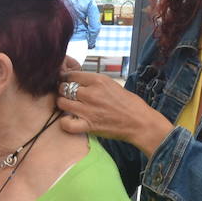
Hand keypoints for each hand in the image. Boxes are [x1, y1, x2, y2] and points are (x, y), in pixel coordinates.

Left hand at [56, 66, 172, 154]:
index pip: (71, 75)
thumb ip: (93, 83)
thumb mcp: (112, 84)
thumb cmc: (128, 103)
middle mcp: (91, 93)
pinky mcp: (88, 125)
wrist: (140, 122)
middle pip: (63, 87)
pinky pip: (66, 123)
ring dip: (62, 104)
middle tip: (67, 95)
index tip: (66, 82)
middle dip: (63, 91)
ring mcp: (88, 110)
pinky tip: (70, 120)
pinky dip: (65, 122)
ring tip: (68, 107)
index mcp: (98, 80)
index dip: (66, 78)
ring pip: (62, 102)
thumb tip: (76, 81)